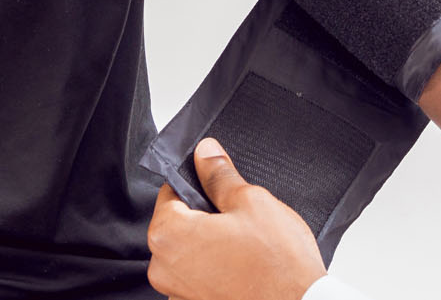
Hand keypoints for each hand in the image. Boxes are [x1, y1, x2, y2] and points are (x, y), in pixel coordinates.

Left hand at [147, 138, 327, 299]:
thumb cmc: (277, 263)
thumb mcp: (251, 201)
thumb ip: (220, 175)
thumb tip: (206, 153)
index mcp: (169, 234)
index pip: (170, 191)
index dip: (197, 182)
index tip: (218, 185)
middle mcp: (163, 267)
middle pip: (177, 222)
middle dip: (204, 214)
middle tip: (239, 216)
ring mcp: (177, 291)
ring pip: (189, 249)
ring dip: (210, 241)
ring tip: (245, 243)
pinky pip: (199, 273)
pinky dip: (215, 266)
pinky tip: (242, 264)